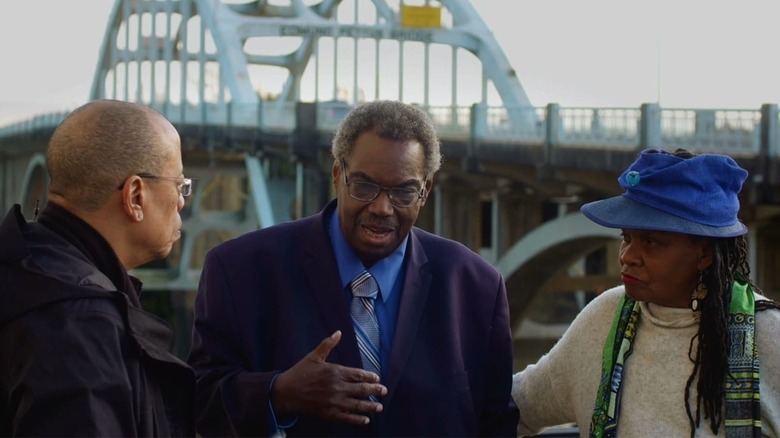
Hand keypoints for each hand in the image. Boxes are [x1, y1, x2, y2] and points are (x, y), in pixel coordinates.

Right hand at [271, 330, 387, 424]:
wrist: (285, 392)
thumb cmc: (300, 372)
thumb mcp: (314, 356)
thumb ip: (328, 344)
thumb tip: (338, 332)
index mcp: (335, 372)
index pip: (358, 374)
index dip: (369, 377)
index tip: (377, 378)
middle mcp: (337, 387)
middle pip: (361, 390)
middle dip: (375, 390)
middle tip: (384, 391)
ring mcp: (334, 402)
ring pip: (357, 405)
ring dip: (370, 406)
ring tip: (380, 407)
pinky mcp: (329, 414)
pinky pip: (347, 417)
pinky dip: (357, 419)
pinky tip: (366, 420)